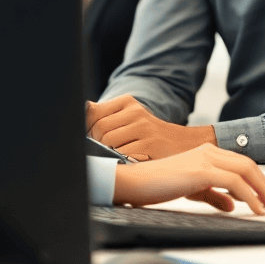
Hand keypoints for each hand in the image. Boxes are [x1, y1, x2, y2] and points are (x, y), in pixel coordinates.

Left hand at [87, 95, 215, 159]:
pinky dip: (120, 161)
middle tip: (106, 151)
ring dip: (108, 154)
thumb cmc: (148, 134)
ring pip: (108, 143)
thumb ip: (104, 115)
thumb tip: (83, 108)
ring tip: (118, 156)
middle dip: (97, 144)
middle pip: (99, 129)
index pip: (93, 113)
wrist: (181, 144)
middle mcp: (136, 112)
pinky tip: (128, 161)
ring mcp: (144, 128)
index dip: (88, 130)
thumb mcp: (128, 118)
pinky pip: (122, 155)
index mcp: (127, 102)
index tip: (93, 139)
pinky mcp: (149, 145)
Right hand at [112, 144, 264, 214]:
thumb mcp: (192, 189)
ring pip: (246, 171)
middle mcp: (210, 151)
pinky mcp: (201, 171)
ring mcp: (206, 158)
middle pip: (249, 165)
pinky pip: (234, 183)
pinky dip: (249, 196)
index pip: (243, 164)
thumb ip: (213, 194)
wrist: (135, 181)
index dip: (260, 181)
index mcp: (208, 152)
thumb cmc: (159, 184)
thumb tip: (233, 204)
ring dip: (263, 192)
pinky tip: (255, 209)